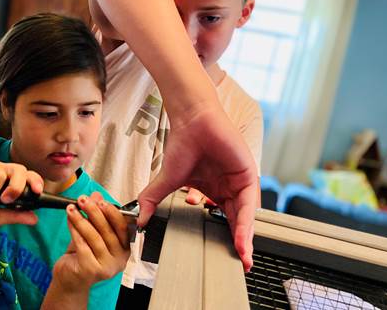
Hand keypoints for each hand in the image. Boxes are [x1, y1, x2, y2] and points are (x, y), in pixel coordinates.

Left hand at [52, 192, 129, 291]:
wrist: (70, 280)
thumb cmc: (83, 257)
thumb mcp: (91, 233)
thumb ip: (95, 215)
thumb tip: (96, 195)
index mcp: (124, 249)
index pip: (122, 227)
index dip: (112, 212)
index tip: (100, 200)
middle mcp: (119, 259)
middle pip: (108, 230)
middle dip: (94, 212)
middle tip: (83, 200)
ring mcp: (106, 267)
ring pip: (94, 237)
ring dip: (81, 220)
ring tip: (71, 208)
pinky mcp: (91, 270)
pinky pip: (82, 245)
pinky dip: (75, 230)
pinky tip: (69, 221)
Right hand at [137, 106, 257, 271]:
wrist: (192, 121)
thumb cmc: (183, 144)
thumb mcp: (168, 179)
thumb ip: (154, 199)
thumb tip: (139, 219)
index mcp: (215, 190)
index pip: (223, 219)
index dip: (225, 239)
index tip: (225, 259)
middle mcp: (229, 187)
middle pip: (237, 221)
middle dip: (239, 244)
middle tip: (241, 264)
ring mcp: (239, 181)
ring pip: (245, 215)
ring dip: (244, 237)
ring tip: (242, 257)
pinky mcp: (247, 174)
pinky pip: (248, 203)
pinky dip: (245, 222)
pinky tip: (242, 237)